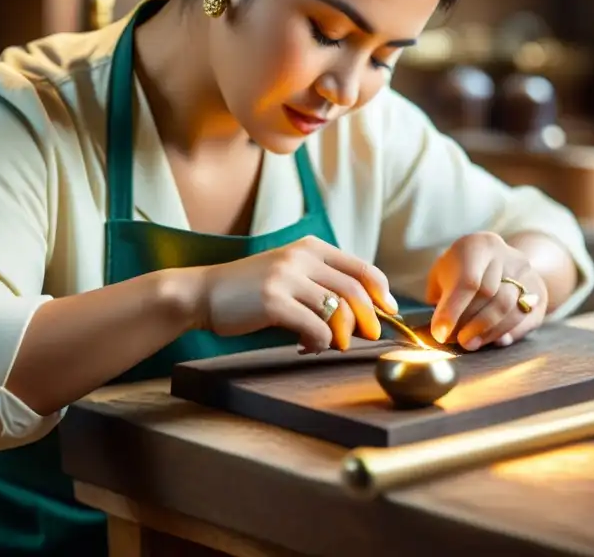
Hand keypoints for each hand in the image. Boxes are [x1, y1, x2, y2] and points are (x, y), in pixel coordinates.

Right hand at [182, 236, 398, 351]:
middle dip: (369, 318)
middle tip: (370, 336)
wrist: (204, 293)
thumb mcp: (289, 273)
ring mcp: (286, 278)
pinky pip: (315, 327)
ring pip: (337, 310)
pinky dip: (320, 342)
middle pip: (354, 290)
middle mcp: (301, 257)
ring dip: (342, 334)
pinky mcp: (273, 301)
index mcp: (310, 247)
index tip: (389, 310)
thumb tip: (360, 315)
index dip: (382, 291)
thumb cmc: (249, 290)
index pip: (361, 267)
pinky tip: (306, 346)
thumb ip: (321, 285)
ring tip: (332, 344)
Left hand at [425, 232, 547, 350]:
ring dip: (488, 332)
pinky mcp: (539, 292)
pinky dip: (508, 333)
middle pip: (490, 295)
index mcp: (479, 245)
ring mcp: (526, 273)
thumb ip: (440, 298)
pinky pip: (526, 318)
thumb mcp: (443, 274)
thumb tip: (443, 331)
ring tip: (470, 343)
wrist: (497, 260)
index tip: (440, 333)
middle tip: (456, 340)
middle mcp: (505, 255)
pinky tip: (494, 341)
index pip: (468, 281)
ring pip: (510, 307)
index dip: (453, 310)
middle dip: (470, 323)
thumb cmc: (460, 269)